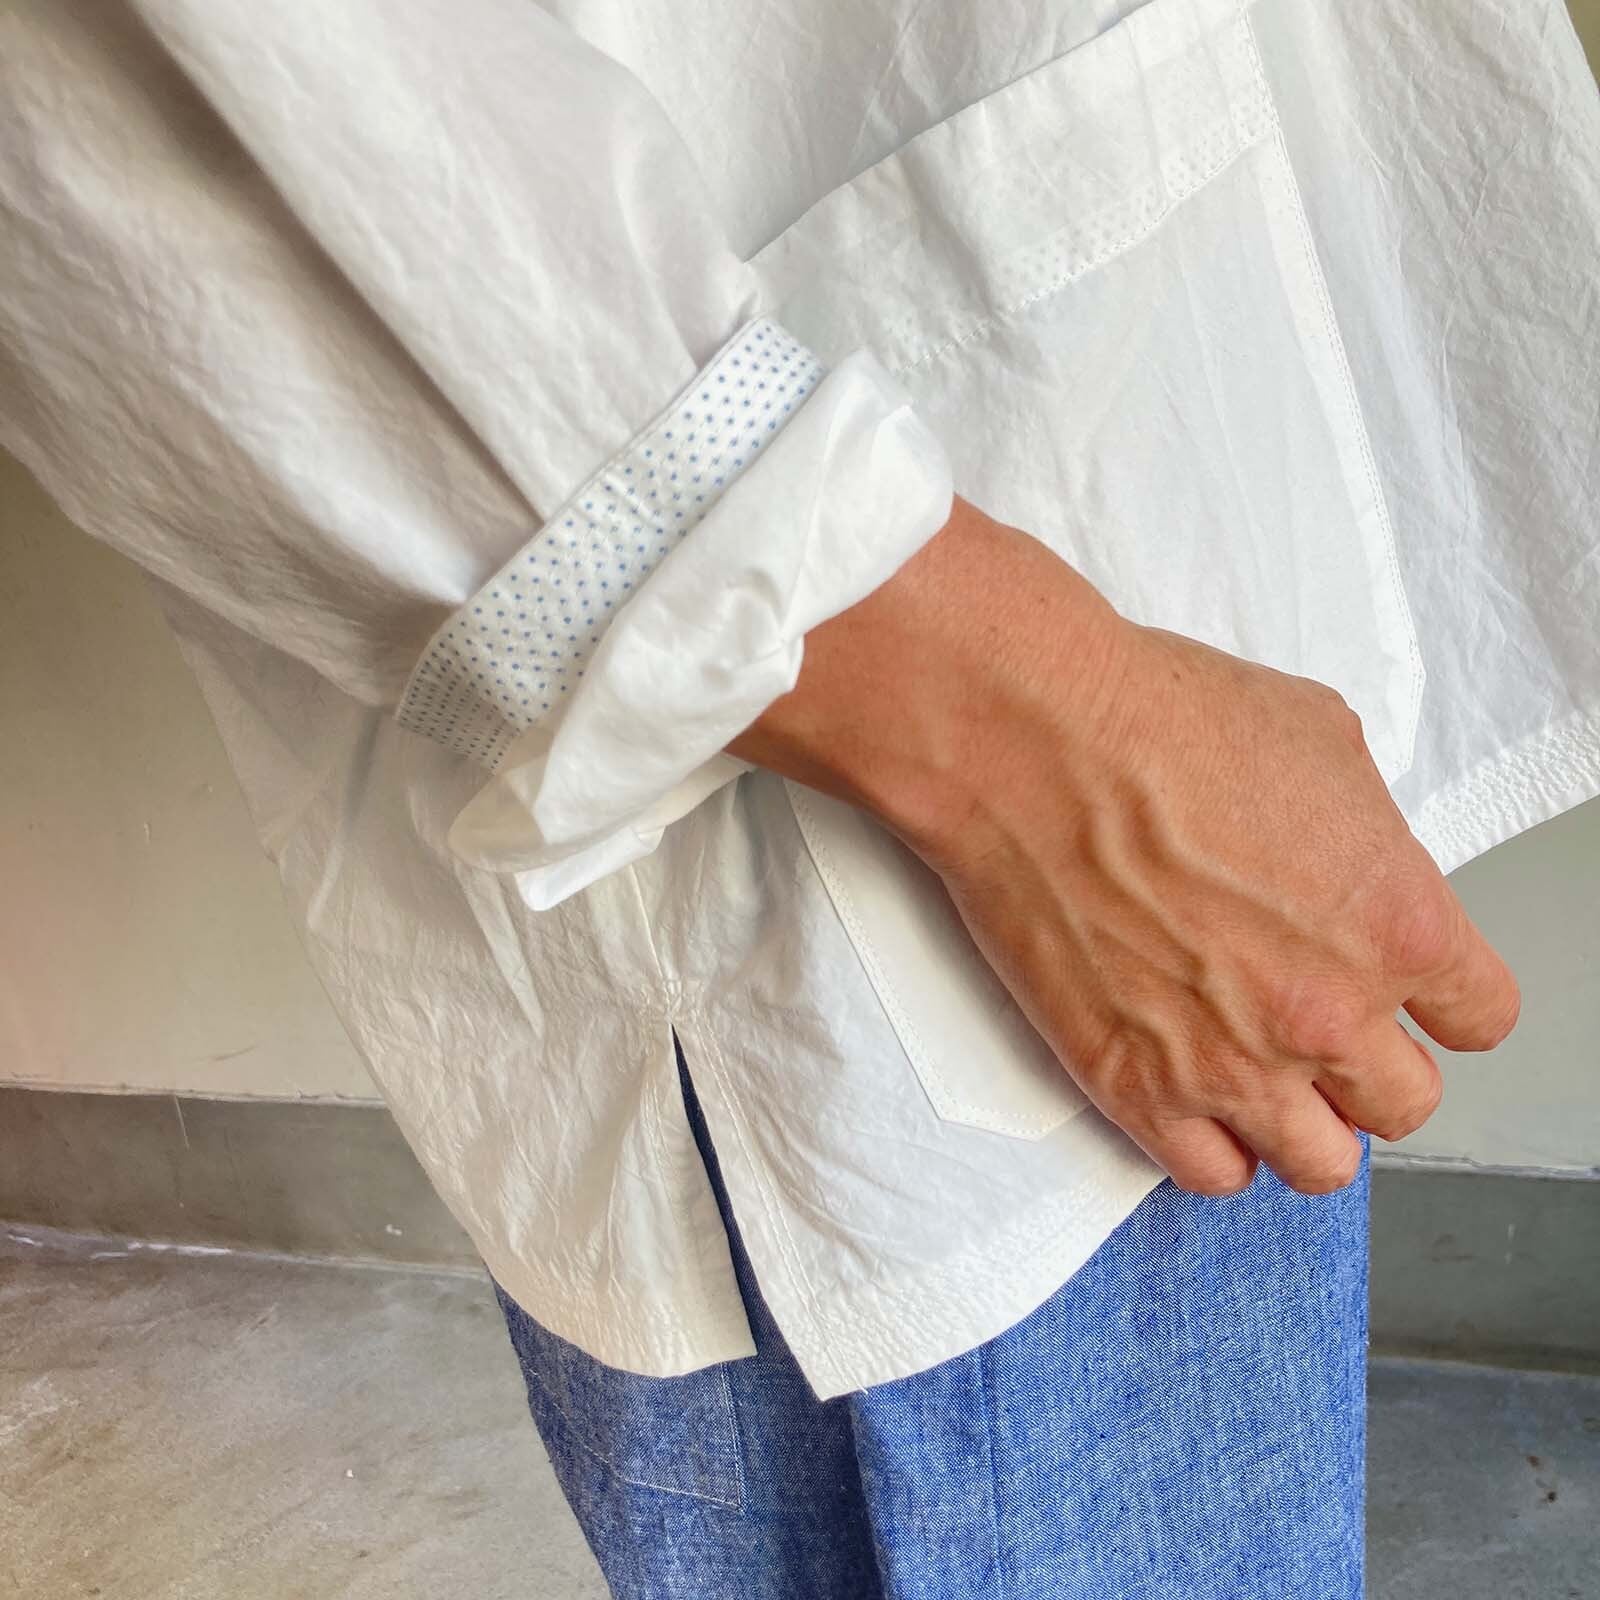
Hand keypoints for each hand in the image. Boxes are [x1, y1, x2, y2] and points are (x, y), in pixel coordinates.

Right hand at [728, 497, 1520, 1194]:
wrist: (1030, 745)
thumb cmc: (1158, 722)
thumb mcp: (1320, 742)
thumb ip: (1365, 841)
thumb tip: (1353, 873)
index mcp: (1397, 924)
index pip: (1480, 1019)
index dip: (1444, 1000)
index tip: (1413, 992)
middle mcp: (1328, 1014)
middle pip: (1405, 1103)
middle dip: (1371, 1065)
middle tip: (1323, 1026)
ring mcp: (1231, 1064)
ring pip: (1320, 1165)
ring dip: (1303, 1122)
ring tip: (1263, 1075)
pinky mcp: (1135, 1088)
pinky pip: (1212, 1175)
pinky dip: (1215, 1146)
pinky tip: (1196, 1095)